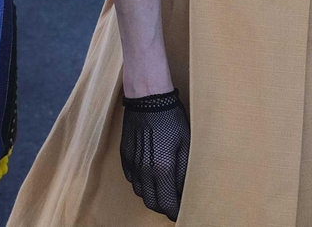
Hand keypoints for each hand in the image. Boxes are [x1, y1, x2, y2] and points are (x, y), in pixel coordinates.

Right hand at [120, 90, 189, 221]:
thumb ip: (184, 172)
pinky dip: (142, 181)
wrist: (148, 98)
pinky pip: (132, 178)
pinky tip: (151, 173)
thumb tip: (185, 192)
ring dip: (152, 194)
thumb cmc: (171, 119)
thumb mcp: (186, 144)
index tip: (181, 213)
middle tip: (174, 202)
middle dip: (164, 206)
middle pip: (152, 202)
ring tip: (164, 187)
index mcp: (162, 169)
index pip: (167, 204)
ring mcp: (132, 164)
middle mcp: (144, 170)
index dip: (174, 212)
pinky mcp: (125, 156)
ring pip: (141, 192)